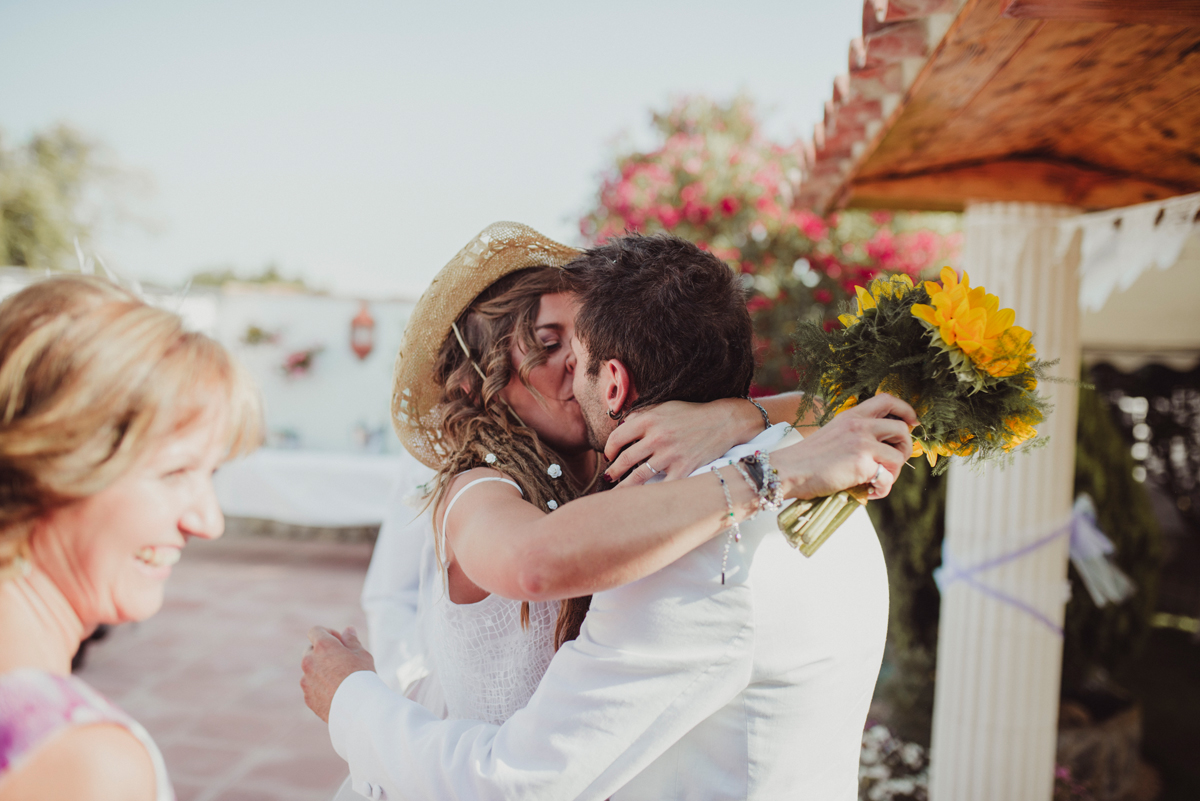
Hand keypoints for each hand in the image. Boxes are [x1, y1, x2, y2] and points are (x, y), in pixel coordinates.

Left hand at [301, 625, 374, 722]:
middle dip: (322, 653)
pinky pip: (311, 687)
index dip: (327, 633)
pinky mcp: (307, 696)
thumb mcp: (361, 654)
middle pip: (310, 650)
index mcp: (323, 646)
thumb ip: (351, 640)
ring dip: (320, 671)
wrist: (357, 708)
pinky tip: (336, 693)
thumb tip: (348, 630)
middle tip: (340, 661)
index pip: (315, 631)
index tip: (339, 642)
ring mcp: (306, 680)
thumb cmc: (362, 677)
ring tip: (340, 680)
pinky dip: (319, 687)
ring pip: (310, 670)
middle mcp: (309, 661)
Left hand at [604, 399, 760, 486]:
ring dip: (624, 486)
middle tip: (608, 478)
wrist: (722, 422)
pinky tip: (642, 500)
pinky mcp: (684, 469)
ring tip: (617, 492)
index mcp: (649, 420)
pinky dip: (650, 495)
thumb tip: (620, 427)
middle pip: (625, 460)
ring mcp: (670, 455)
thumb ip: (641, 415)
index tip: (608, 456)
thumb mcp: (664, 406)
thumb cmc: (691, 414)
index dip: (608, 450)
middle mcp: (657, 437)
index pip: (617, 438)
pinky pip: (662, 486)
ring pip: (639, 476)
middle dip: (613, 472)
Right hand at [772, 393, 916, 500]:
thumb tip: (882, 449)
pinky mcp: (862, 463)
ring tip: (877, 482)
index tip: (913, 423)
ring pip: (899, 456)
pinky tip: (869, 492)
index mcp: (851, 415)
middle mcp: (859, 424)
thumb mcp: (833, 434)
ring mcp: (862, 443)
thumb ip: (856, 434)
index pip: (887, 400)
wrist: (788, 470)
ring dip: (894, 473)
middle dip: (905, 449)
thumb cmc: (807, 460)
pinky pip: (888, 477)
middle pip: (902, 430)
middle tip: (893, 464)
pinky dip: (883, 489)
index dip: (906, 410)